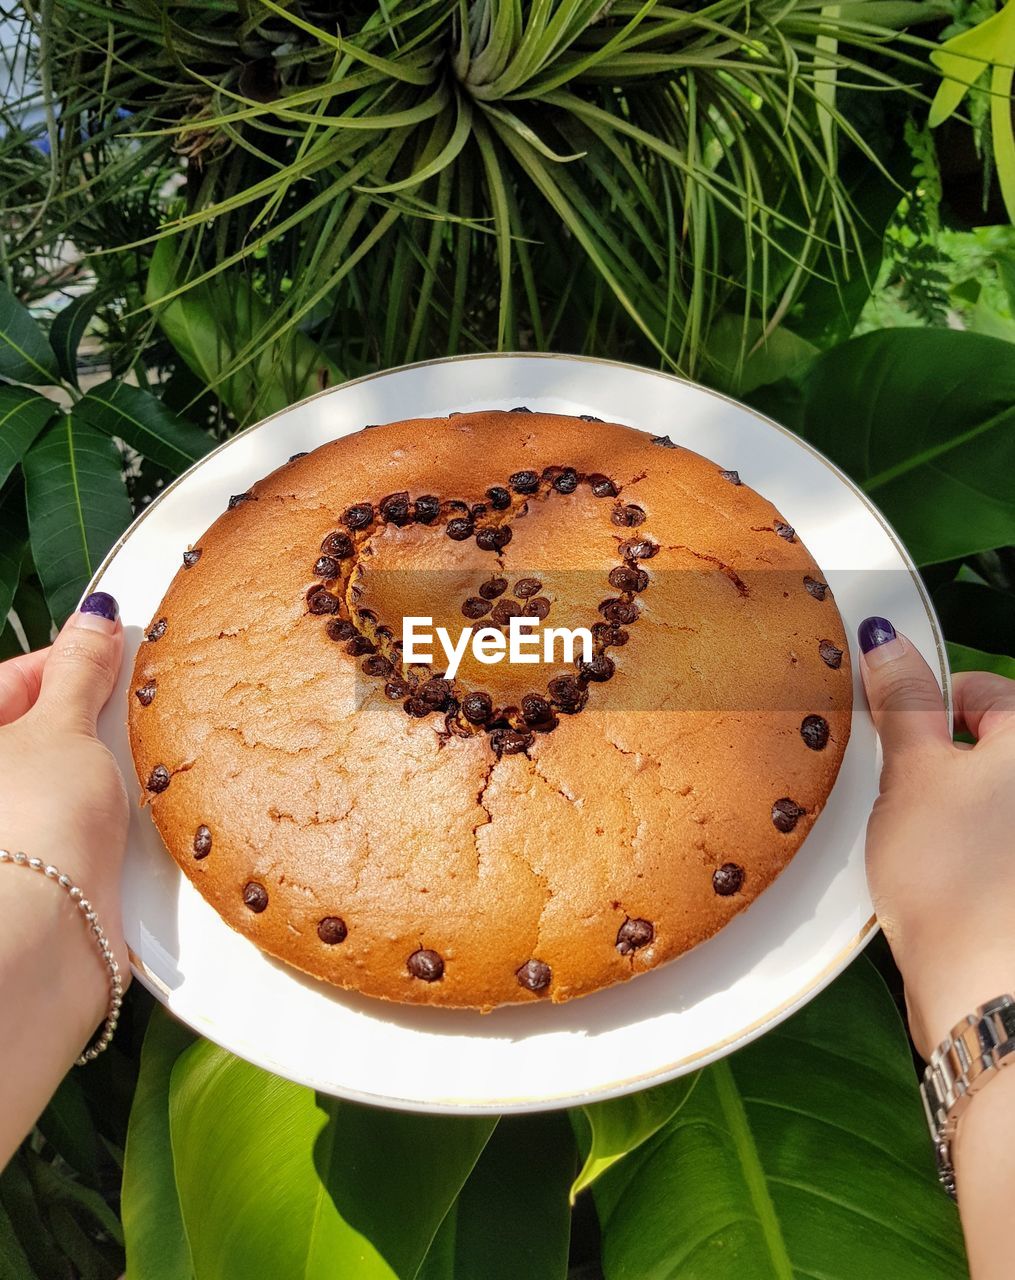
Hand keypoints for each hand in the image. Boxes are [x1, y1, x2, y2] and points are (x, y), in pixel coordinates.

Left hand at [0, 592, 130, 1026]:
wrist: (44, 942)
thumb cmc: (32, 825)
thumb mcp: (62, 726)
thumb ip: (80, 669)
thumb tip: (95, 616)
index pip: (19, 678)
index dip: (74, 662)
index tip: (122, 656)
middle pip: (50, 730)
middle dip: (98, 720)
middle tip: (142, 713)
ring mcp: (19, 832)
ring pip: (79, 779)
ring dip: (113, 773)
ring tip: (148, 768)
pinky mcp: (53, 872)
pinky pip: (94, 825)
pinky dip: (119, 819)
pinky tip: (143, 816)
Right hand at [859, 616, 1014, 1059]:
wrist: (984, 987)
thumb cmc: (956, 880)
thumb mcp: (912, 771)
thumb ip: (901, 700)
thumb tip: (887, 640)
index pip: (980, 689)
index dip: (925, 708)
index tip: (891, 736)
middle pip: (984, 745)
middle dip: (936, 761)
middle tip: (900, 794)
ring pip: (984, 796)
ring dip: (947, 808)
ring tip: (917, 842)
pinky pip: (988, 841)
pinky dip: (961, 847)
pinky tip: (936, 875)